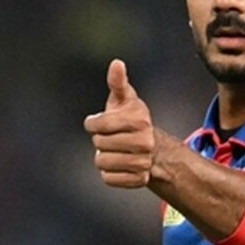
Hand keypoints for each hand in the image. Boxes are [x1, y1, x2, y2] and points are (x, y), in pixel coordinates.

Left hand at [83, 59, 156, 187]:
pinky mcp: (139, 180)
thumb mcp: (124, 98)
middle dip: (100, 140)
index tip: (97, 122)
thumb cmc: (131, 118)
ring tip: (115, 150)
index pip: (99, 125)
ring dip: (103, 157)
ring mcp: (143, 163)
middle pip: (99, 144)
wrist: (151, 146)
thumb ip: (117, 82)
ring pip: (102, 162)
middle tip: (111, 137)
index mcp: (140, 121)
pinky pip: (108, 178)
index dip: (92, 124)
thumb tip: (116, 63)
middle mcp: (145, 143)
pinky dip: (109, 172)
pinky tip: (119, 164)